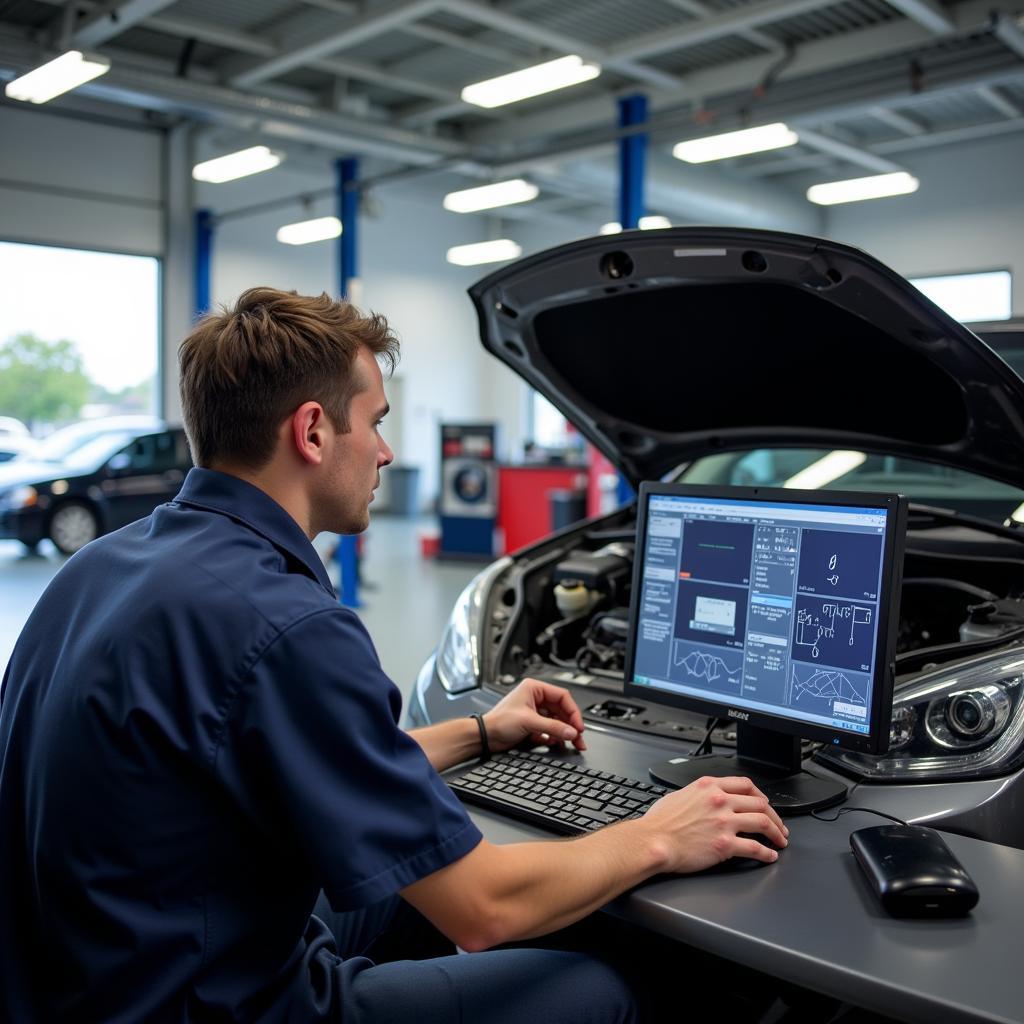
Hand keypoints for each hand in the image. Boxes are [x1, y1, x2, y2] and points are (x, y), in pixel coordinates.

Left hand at [483, 678, 586, 753]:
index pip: (562, 697)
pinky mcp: (533, 724)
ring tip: (572, 743)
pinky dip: (555, 737)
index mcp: (535, 688)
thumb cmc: (498, 721)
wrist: (485, 737)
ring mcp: (535, 712)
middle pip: (562, 710)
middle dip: (571, 725)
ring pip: (557, 721)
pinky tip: (556, 743)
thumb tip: (572, 732)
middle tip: (579, 738)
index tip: (578, 726)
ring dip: (564, 733)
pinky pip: (550, 730)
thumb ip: (553, 727)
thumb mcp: (529, 722)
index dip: (573, 712)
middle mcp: (536, 698)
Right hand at [640, 775, 788, 872]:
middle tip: (778, 825)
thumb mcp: (678, 795)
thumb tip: (703, 800)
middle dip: (774, 816)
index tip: (764, 803)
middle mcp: (720, 801)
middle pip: (760, 803)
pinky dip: (767, 853)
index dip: (760, 795)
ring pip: (762, 822)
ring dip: (776, 832)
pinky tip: (769, 856)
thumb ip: (697, 795)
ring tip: (780, 840)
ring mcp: (724, 822)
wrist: (653, 841)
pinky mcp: (725, 844)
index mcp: (709, 786)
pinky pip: (755, 847)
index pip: (745, 784)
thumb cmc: (660, 822)